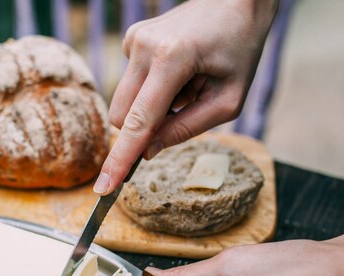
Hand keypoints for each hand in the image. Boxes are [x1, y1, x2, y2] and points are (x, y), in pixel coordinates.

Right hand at [93, 0, 278, 193]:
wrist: (236, 0)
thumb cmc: (239, 48)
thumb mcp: (228, 100)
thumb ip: (187, 128)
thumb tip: (148, 151)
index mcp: (171, 60)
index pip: (138, 122)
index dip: (120, 160)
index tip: (104, 189)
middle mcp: (143, 47)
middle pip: (122, 117)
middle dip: (145, 128)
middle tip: (184, 111)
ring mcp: (133, 40)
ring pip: (124, 103)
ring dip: (151, 108)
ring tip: (185, 85)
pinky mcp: (131, 38)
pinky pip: (131, 84)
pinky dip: (151, 90)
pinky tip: (177, 72)